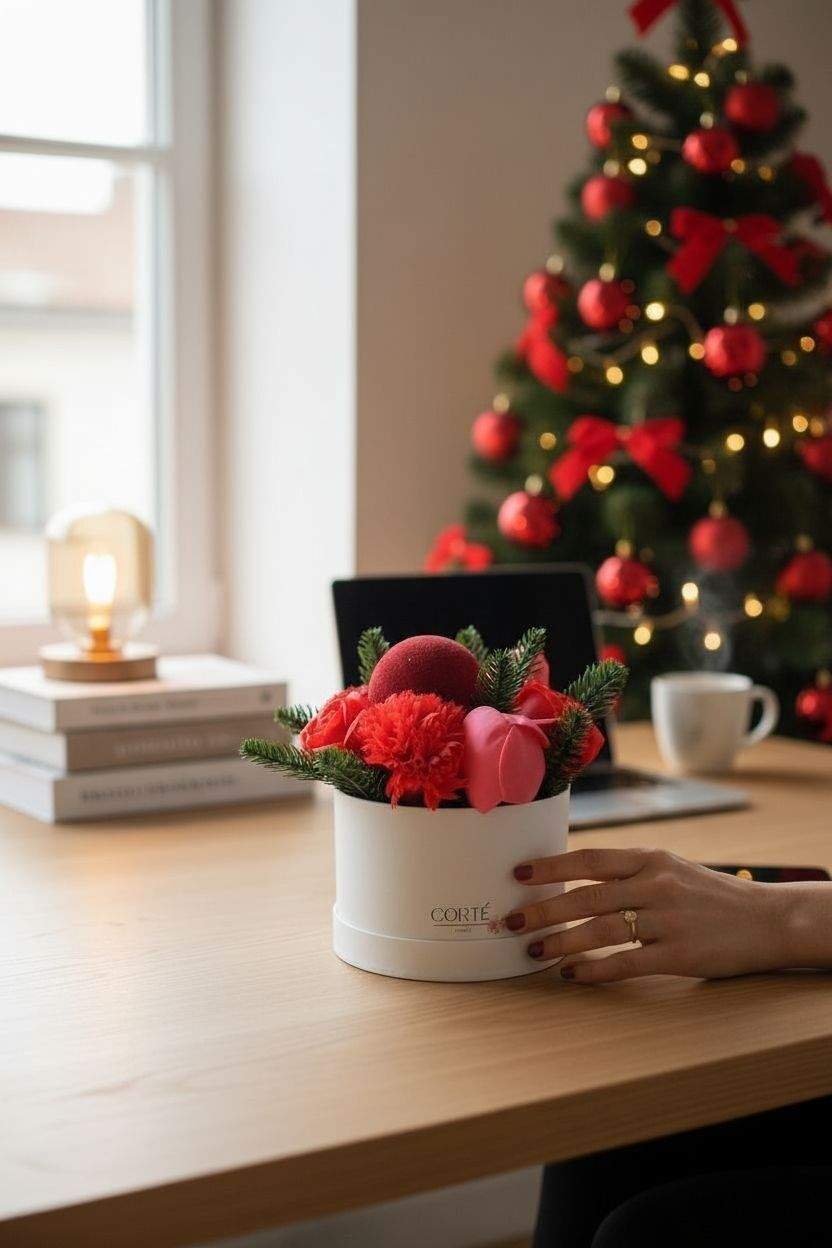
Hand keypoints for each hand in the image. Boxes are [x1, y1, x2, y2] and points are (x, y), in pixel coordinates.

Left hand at [507, 847, 802, 983]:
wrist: (767, 919)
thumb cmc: (711, 895)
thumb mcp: (671, 869)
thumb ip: (629, 873)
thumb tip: (574, 879)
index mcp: (651, 859)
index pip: (590, 859)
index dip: (551, 866)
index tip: (518, 873)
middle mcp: (656, 885)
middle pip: (586, 897)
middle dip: (543, 910)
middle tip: (511, 922)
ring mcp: (667, 920)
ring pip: (601, 931)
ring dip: (561, 942)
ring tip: (534, 952)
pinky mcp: (679, 955)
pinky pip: (626, 963)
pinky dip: (595, 970)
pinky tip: (574, 975)